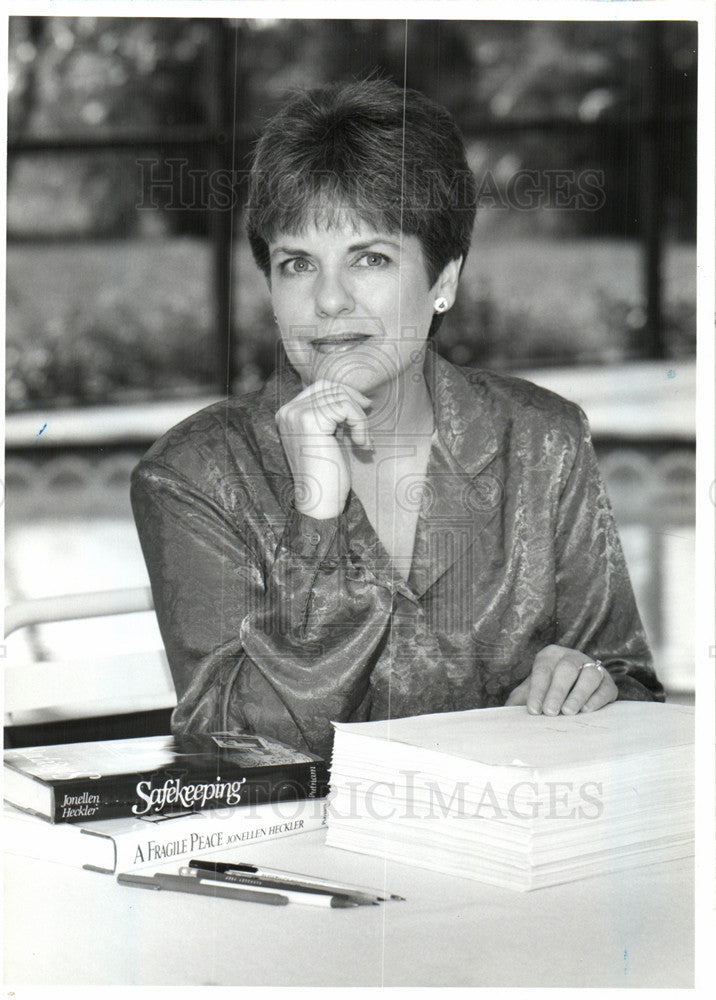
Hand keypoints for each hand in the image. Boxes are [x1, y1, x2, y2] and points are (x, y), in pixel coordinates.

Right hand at [276, 380, 372, 519]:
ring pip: (339, 397)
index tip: (363, 409)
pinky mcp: (310, 421)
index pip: (319, 388)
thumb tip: (355, 394)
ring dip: (359, 418)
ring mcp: (296, 415)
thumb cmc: (328, 474)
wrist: (319, 501)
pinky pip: (345, 408)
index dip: (345, 394)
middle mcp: (287, 411)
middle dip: (352, 399)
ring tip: (363, 441)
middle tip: (367, 415)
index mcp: (288, 414)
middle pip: (327, 386)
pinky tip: (361, 444)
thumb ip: (331, 415)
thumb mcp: (328, 437)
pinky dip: (360, 425)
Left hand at [505, 644, 617, 715]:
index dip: (537, 690)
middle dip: (557, 691)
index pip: (543, 671)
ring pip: (589, 675)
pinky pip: (605, 688)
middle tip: (550, 712)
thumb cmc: (546, 692)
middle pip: (566, 670)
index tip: (533, 710)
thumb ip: (518, 700)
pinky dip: (596, 699)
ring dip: (578, 694)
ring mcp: (592, 667)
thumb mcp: (530, 692)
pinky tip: (587, 711)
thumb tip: (501, 715)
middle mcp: (571, 657)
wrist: (575, 691)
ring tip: (568, 712)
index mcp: (549, 656)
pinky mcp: (608, 683)